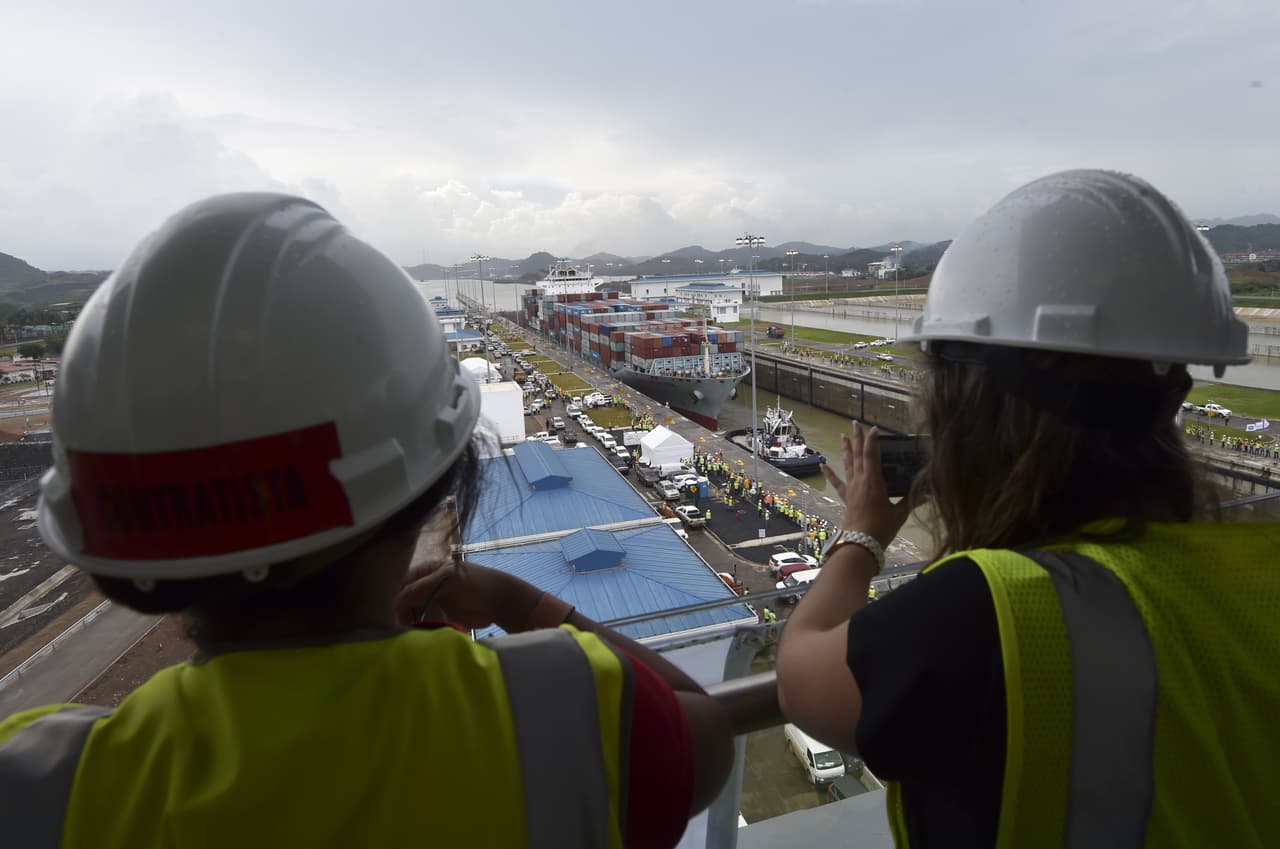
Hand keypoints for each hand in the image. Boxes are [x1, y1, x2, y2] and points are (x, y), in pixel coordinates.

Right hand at [395, 559, 540, 630]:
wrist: (501, 602)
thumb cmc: (477, 584)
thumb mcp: (448, 579)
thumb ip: (422, 588)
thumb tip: (396, 602)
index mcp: (429, 570)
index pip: (406, 582)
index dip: (400, 596)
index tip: (398, 612)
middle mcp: (429, 585)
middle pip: (408, 598)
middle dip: (405, 611)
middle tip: (404, 626)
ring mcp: (436, 601)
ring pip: (415, 611)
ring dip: (413, 621)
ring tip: (413, 632)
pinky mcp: (443, 616)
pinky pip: (426, 622)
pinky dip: (423, 627)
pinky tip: (423, 634)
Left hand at [820, 421, 916, 548]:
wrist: (860, 544)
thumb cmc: (881, 528)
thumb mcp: (900, 514)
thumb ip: (912, 502)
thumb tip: (929, 495)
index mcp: (874, 482)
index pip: (872, 455)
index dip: (872, 441)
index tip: (874, 428)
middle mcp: (860, 481)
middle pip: (857, 455)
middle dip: (856, 438)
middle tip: (854, 423)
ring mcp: (851, 489)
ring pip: (847, 464)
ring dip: (846, 449)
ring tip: (843, 435)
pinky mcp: (846, 498)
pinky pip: (837, 482)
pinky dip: (830, 473)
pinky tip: (822, 464)